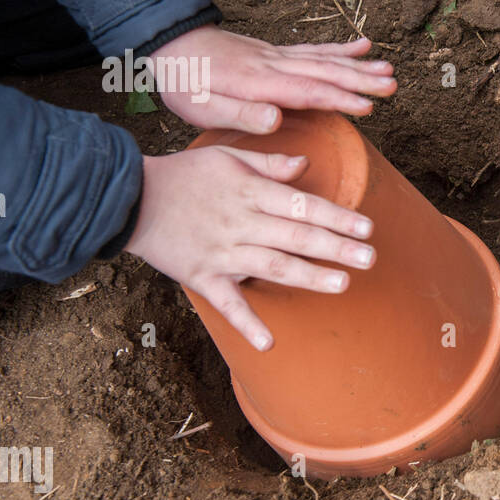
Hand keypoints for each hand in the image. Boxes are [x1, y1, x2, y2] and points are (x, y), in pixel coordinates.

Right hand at [125, 147, 376, 349]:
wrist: (129, 198)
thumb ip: (269, 164)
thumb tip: (305, 165)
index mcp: (249, 193)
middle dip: (336, 247)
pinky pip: (227, 303)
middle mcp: (240, 223)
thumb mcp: (226, 156)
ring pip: (272, 267)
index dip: (336, 216)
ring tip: (343, 284)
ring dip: (308, 277)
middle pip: (295, 237)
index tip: (366, 227)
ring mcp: (222, 252)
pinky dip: (246, 324)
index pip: (302, 205)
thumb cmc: (184, 174)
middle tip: (370, 258)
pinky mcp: (202, 277)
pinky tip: (268, 343)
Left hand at [150, 26, 395, 132]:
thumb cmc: (184, 82)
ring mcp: (276, 55)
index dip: (339, 99)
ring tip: (390, 70)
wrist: (167, 42)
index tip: (369, 106)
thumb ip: (241, 114)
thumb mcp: (202, 107)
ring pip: (325, 59)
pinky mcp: (275, 53)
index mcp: (259, 82)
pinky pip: (314, 49)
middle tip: (394, 86)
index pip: (307, 91)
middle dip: (362, 80)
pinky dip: (341, 48)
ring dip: (359, 65)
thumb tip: (278, 118)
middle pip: (325, 71)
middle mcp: (274, 64)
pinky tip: (363, 45)